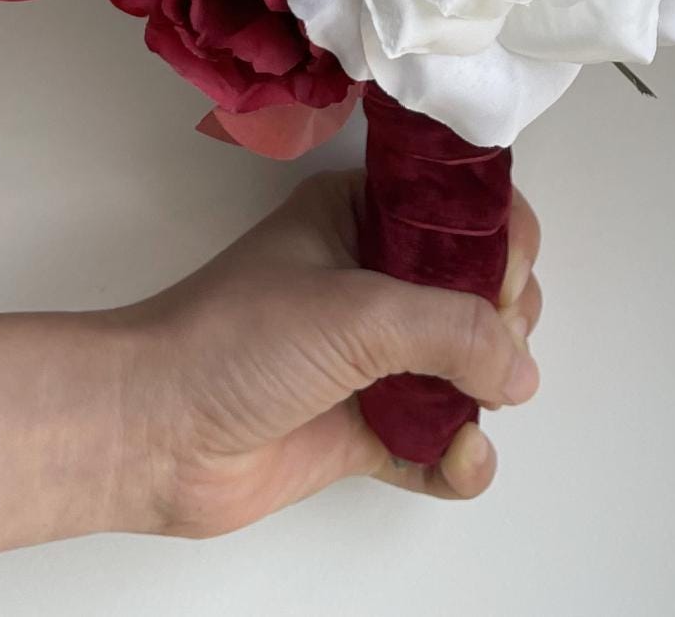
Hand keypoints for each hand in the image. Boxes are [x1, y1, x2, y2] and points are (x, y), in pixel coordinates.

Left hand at [111, 168, 543, 536]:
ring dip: (488, 395)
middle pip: (480, 293)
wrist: (154, 435)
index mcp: (362, 217)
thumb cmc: (230, 342)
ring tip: (471, 417)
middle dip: (506, 326)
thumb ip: (452, 330)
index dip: (500, 244)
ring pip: (467, 369)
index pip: (462, 214)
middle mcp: (373, 280)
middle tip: (493, 352)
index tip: (507, 284)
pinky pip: (438, 441)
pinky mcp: (364, 427)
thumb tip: (519, 368)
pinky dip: (459, 458)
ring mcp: (370, 358)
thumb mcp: (355, 311)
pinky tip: (457, 460)